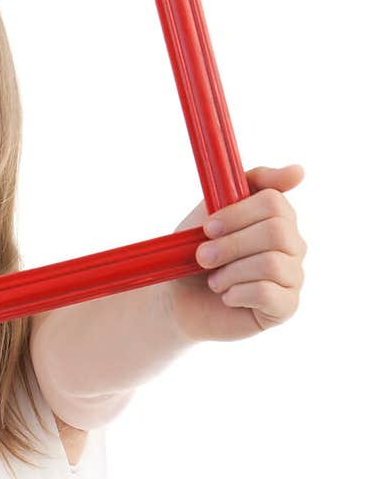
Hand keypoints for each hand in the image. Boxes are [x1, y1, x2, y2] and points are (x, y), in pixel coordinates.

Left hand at [169, 164, 307, 341]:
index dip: (237, 214)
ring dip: (230, 272)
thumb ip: (252, 183)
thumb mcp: (214, 209)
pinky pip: (268, 294)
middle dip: (231, 244)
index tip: (209, 227)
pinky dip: (237, 294)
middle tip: (203, 256)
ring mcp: (293, 277)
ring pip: (271, 263)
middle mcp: (293, 245)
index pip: (274, 202)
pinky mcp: (286, 307)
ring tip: (214, 281)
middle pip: (276, 231)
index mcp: (278, 217)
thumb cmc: (198, 251)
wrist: (179, 298)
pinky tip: (227, 296)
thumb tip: (299, 171)